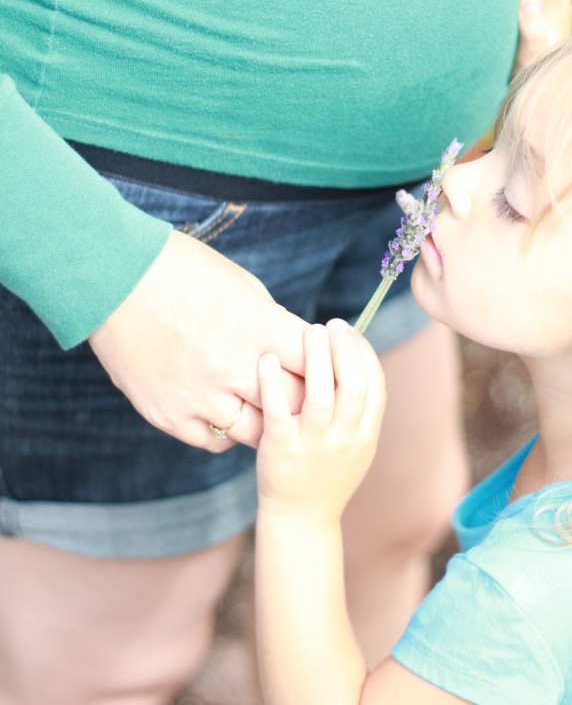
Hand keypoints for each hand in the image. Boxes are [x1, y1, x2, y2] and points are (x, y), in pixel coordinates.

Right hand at [89, 229, 307, 450]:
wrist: (111, 279)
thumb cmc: (179, 270)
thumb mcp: (241, 283)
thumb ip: (270, 320)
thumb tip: (293, 345)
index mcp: (257, 328)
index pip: (315, 363)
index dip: (322, 363)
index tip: (317, 359)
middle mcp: (233, 367)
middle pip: (296, 403)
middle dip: (305, 395)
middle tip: (300, 389)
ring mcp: (199, 397)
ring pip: (258, 432)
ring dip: (267, 418)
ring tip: (263, 404)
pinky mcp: (169, 415)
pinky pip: (215, 440)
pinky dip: (227, 428)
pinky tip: (227, 409)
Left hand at [256, 320, 386, 523]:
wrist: (301, 520)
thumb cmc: (327, 473)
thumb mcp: (357, 445)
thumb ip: (360, 409)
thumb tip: (353, 354)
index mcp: (366, 435)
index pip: (375, 385)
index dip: (364, 354)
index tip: (349, 331)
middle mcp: (344, 439)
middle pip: (352, 386)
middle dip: (345, 350)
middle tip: (331, 326)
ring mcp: (313, 446)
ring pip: (320, 395)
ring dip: (317, 358)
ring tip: (310, 331)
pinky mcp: (281, 450)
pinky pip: (279, 411)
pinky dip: (273, 383)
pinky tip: (269, 359)